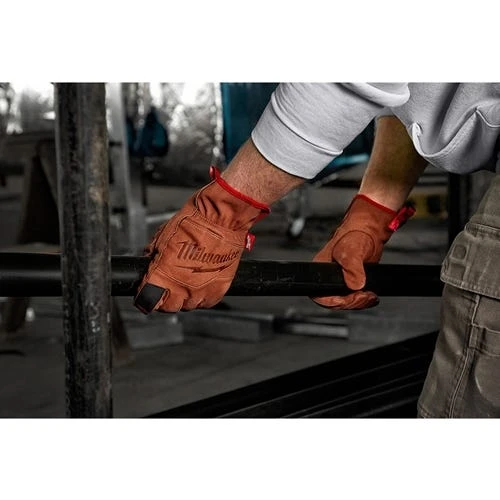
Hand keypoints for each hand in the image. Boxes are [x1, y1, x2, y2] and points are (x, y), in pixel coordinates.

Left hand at [134, 167, 268, 312]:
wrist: (221, 219)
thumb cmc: (193, 222)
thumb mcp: (163, 237)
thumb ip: (154, 255)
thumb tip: (150, 262)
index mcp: (162, 276)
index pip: (147, 301)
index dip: (144, 297)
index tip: (146, 292)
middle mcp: (181, 288)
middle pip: (168, 307)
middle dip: (165, 299)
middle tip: (167, 287)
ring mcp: (201, 291)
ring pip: (188, 306)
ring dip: (185, 297)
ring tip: (187, 281)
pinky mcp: (219, 289)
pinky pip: (207, 302)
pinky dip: (203, 296)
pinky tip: (201, 283)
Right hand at [311, 194, 413, 309]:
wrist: (371, 229)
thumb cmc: (356, 233)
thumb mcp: (351, 250)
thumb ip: (352, 268)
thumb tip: (355, 285)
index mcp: (320, 268)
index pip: (319, 293)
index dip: (332, 301)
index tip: (346, 299)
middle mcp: (328, 276)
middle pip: (334, 300)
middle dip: (350, 302)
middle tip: (363, 296)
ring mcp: (341, 279)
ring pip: (345, 300)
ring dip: (358, 302)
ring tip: (369, 296)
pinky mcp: (352, 280)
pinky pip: (354, 297)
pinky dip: (363, 299)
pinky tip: (370, 295)